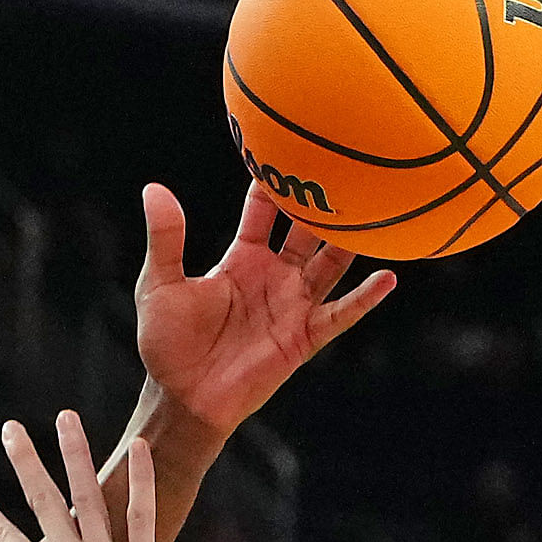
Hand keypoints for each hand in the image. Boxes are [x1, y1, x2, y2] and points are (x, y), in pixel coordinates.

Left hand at [134, 184, 396, 437]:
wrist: (182, 397)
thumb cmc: (167, 343)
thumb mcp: (161, 284)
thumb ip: (166, 239)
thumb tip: (155, 190)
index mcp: (243, 258)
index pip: (266, 209)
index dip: (275, 181)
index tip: (291, 144)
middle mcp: (275, 275)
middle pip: (308, 230)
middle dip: (324, 202)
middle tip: (345, 164)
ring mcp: (293, 305)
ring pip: (331, 264)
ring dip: (350, 240)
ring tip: (376, 209)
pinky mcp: (304, 337)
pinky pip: (340, 313)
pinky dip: (364, 298)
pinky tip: (387, 277)